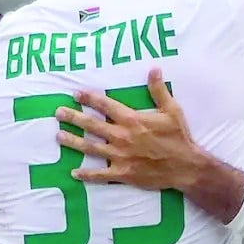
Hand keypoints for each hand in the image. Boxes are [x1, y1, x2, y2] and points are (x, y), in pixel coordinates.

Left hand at [54, 68, 206, 189]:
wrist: (185, 167)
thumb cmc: (179, 137)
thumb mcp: (172, 110)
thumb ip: (159, 90)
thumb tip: (154, 69)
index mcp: (131, 119)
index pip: (105, 106)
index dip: (88, 98)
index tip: (75, 94)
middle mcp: (121, 136)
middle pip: (91, 125)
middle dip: (73, 118)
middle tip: (58, 113)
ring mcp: (120, 156)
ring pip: (90, 147)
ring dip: (73, 141)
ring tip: (59, 136)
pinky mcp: (122, 173)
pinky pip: (100, 175)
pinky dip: (86, 174)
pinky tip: (74, 172)